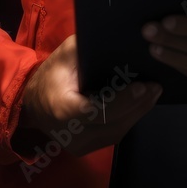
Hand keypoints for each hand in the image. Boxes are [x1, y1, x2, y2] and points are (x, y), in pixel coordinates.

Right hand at [17, 35, 161, 156]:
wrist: (31, 104)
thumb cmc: (50, 75)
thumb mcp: (65, 54)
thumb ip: (88, 49)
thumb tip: (119, 39)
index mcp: (63, 110)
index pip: (96, 111)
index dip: (121, 101)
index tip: (141, 86)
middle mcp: (71, 134)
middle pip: (112, 124)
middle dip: (137, 105)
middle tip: (155, 87)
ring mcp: (79, 145)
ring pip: (116, 132)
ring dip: (137, 113)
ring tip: (153, 93)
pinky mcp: (86, 148)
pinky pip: (112, 135)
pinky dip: (128, 119)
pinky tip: (140, 104)